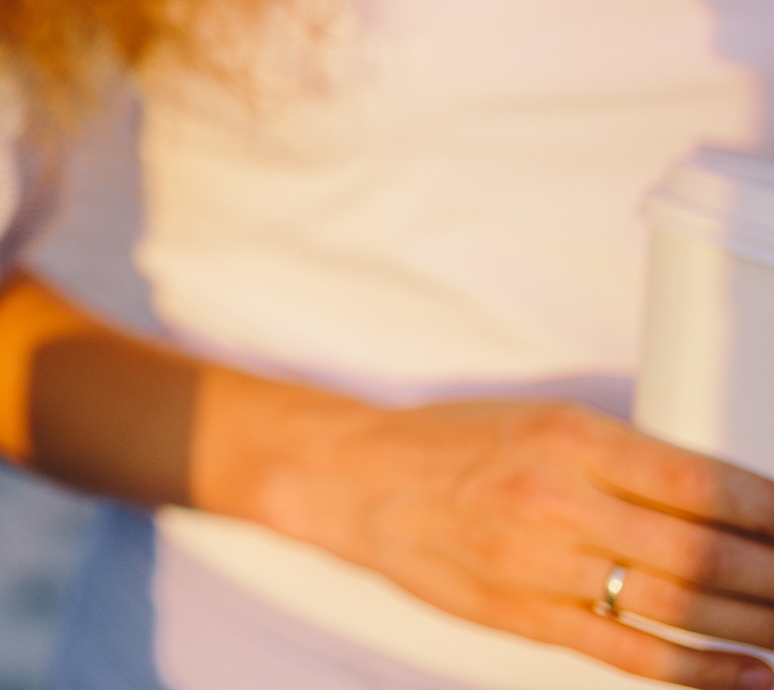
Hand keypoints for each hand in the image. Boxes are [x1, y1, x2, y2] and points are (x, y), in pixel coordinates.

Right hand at [251, 396, 773, 687]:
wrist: (356, 481)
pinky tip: (749, 673)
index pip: (701, 482)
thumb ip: (628, 460)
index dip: (771, 513)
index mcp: (570, 436)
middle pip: (702, 550)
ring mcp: (541, 564)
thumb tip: (731, 503)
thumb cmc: (453, 445)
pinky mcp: (526, 615)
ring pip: (678, 603)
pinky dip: (701, 670)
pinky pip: (630, 652)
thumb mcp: (544, 423)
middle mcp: (558, 499)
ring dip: (756, 622)